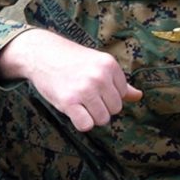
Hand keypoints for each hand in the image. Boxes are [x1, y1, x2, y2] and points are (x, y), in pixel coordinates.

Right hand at [0, 29, 141, 131]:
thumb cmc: (71, 60)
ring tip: (79, 103)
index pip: (123, 95)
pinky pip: (86, 125)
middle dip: (101, 107)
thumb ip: (119, 82)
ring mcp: (84, 89)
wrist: (41, 54)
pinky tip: (73, 111)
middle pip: (115, 109)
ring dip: (91, 116)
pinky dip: (81, 122)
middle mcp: (99, 77)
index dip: (108, 95)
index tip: (93, 87)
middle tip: (85, 96)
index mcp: (109, 65)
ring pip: (102, 119)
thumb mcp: (97, 64)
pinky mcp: (69, 101)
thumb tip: (138, 96)